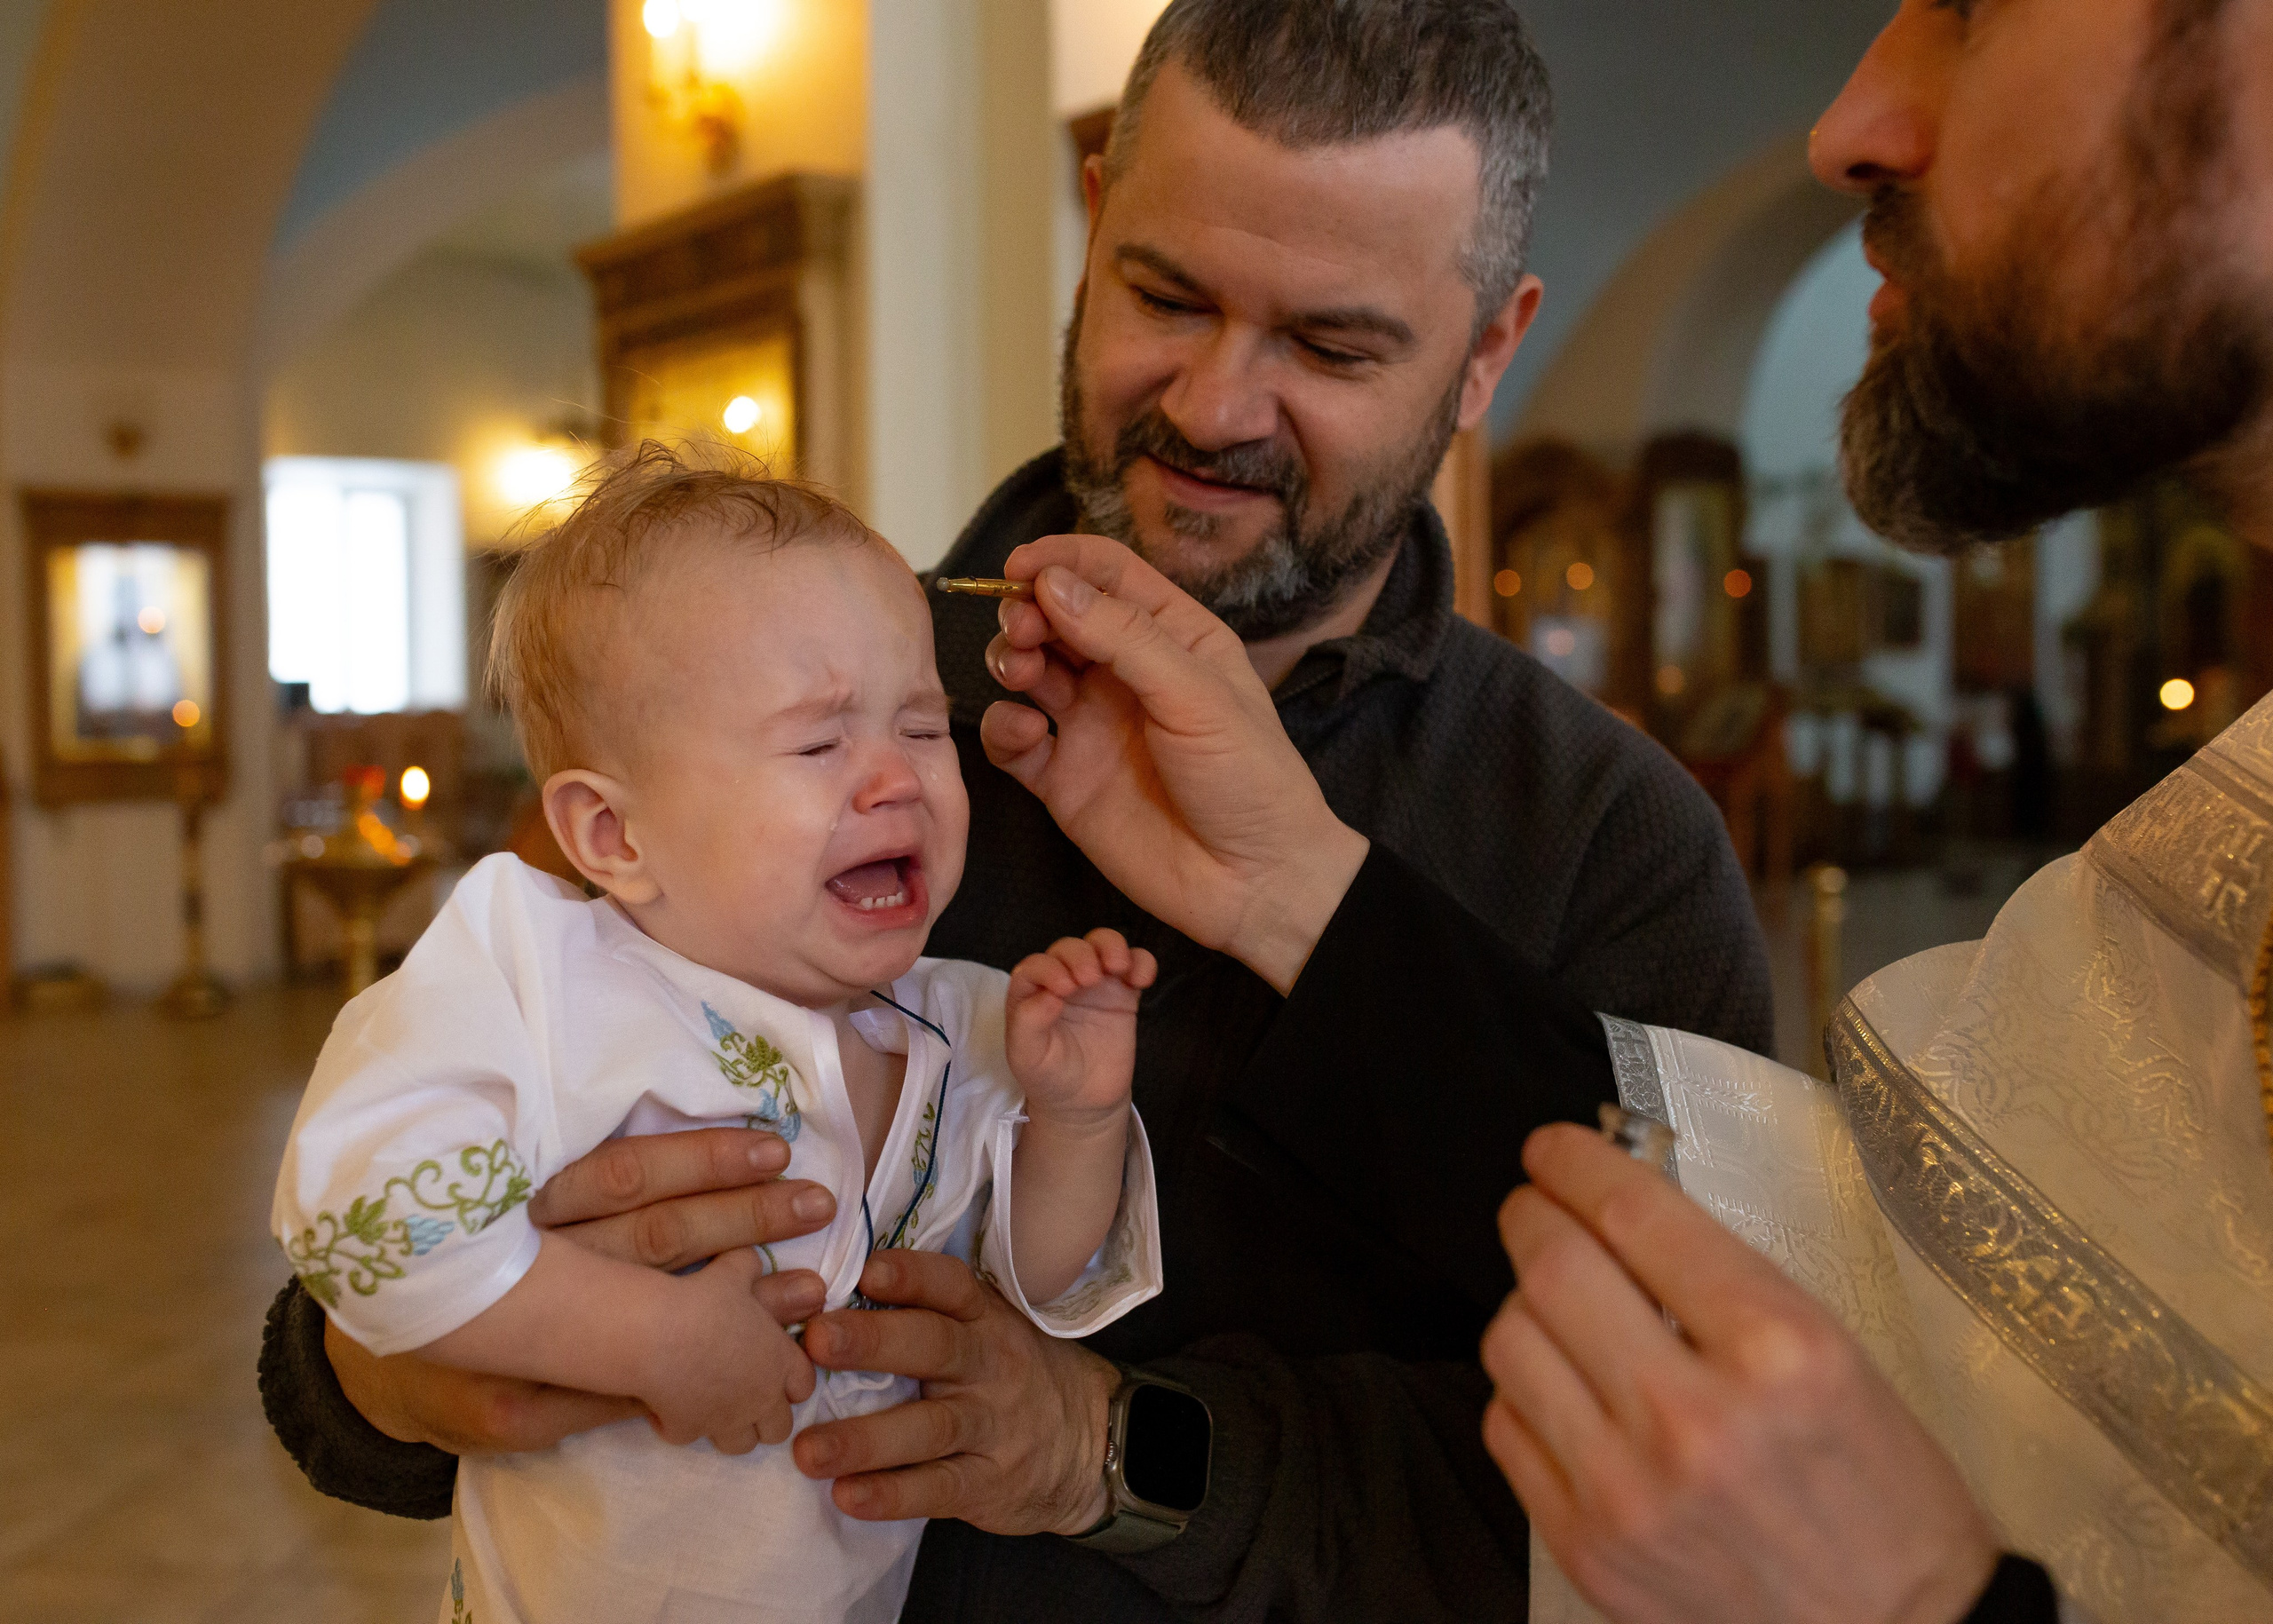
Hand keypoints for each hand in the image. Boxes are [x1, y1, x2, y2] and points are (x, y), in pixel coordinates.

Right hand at [327, 1127, 835, 1454]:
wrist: (364, 1360)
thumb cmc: (441, 1259)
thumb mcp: (482, 1191)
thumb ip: (559, 1160)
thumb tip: (662, 1091)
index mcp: (517, 1201)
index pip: (622, 1171)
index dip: (702, 1156)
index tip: (774, 1145)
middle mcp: (522, 1266)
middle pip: (650, 1238)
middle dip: (742, 1222)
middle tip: (817, 1202)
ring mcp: (518, 1349)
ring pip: (647, 1318)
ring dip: (738, 1303)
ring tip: (809, 1285)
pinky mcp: (519, 1412)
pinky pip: (616, 1395)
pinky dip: (685, 1383)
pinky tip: (743, 1367)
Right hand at [638, 1251, 816, 1452]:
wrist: (657, 1335)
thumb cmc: (706, 1299)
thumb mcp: (735, 1269)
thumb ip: (750, 1268)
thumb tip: (753, 1263)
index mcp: (779, 1362)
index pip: (804, 1386)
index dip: (792, 1380)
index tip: (774, 1369)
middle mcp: (759, 1398)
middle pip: (779, 1427)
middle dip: (767, 1415)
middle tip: (745, 1394)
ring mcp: (725, 1421)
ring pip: (741, 1444)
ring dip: (732, 1428)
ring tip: (713, 1406)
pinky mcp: (688, 1432)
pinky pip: (691, 1437)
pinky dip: (684, 1426)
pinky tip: (670, 1406)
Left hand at [792, 1249, 1119, 1534]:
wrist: (1090, 1441)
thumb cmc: (1011, 1373)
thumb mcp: (987, 1328)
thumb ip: (926, 1312)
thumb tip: (828, 1292)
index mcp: (984, 1317)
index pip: (950, 1286)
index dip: (911, 1276)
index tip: (865, 1272)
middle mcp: (990, 1364)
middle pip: (935, 1347)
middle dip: (874, 1342)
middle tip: (817, 1340)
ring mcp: (992, 1425)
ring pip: (929, 1427)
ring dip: (866, 1439)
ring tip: (808, 1450)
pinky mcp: (988, 1483)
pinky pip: (938, 1488)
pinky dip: (892, 1494)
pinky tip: (848, 1496)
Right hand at [979, 534, 1368, 993]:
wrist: (1254, 882)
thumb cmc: (1250, 779)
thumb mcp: (1197, 693)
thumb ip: (1123, 636)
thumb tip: (1052, 584)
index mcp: (1172, 637)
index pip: (1106, 574)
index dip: (1061, 560)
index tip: (1020, 566)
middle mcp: (1126, 676)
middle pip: (1057, 616)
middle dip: (1028, 611)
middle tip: (1023, 628)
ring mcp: (1092, 727)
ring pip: (1029, 670)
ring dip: (1011, 659)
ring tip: (1023, 673)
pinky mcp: (1065, 781)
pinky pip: (1014, 741)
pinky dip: (1005, 728)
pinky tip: (1028, 734)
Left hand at [1006, 927, 1157, 1119]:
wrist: (1084, 1102)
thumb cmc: (1048, 1076)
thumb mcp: (1026, 1056)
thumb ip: (1027, 1024)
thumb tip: (1048, 997)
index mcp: (1031, 992)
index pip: (1036, 965)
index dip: (1050, 969)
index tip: (1064, 990)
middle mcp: (1061, 981)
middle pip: (1070, 948)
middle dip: (1080, 956)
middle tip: (1089, 980)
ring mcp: (1095, 985)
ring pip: (1102, 945)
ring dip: (1111, 946)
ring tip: (1117, 967)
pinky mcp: (1123, 994)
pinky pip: (1135, 964)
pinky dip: (1142, 962)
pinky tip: (1140, 981)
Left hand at [1482, 1124, 1998, 1623]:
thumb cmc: (1883, 1497)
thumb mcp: (1835, 1354)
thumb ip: (1724, 1282)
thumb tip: (1624, 1211)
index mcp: (1777, 1350)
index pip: (1636, 1215)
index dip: (1577, 1162)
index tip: (1555, 1148)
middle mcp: (1695, 1418)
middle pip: (1553, 1266)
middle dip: (1532, 1213)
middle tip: (1536, 1205)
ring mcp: (1629, 1489)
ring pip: (1511, 1340)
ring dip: (1524, 1303)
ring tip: (1558, 1305)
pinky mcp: (1588, 1546)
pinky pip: (1506, 1426)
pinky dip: (1524, 1390)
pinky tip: (1563, 1387)